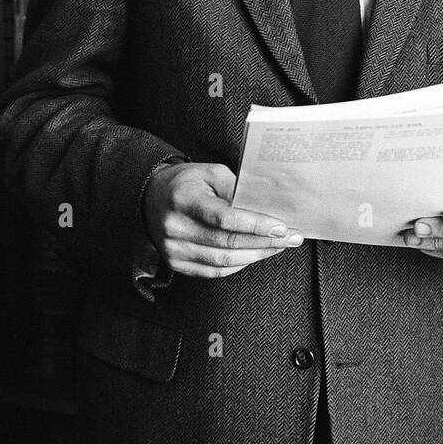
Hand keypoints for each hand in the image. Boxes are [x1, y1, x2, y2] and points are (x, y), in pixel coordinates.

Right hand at [142, 162, 303, 278]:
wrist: (150, 198)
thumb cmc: (185, 183)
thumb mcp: (210, 172)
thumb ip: (236, 188)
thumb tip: (264, 207)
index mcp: (184, 200)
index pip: (225, 218)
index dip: (256, 225)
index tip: (281, 227)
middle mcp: (176, 227)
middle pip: (228, 242)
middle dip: (265, 241)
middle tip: (291, 237)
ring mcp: (175, 249)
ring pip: (224, 260)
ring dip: (257, 255)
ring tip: (278, 246)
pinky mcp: (177, 263)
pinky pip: (215, 270)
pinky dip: (240, 264)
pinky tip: (255, 254)